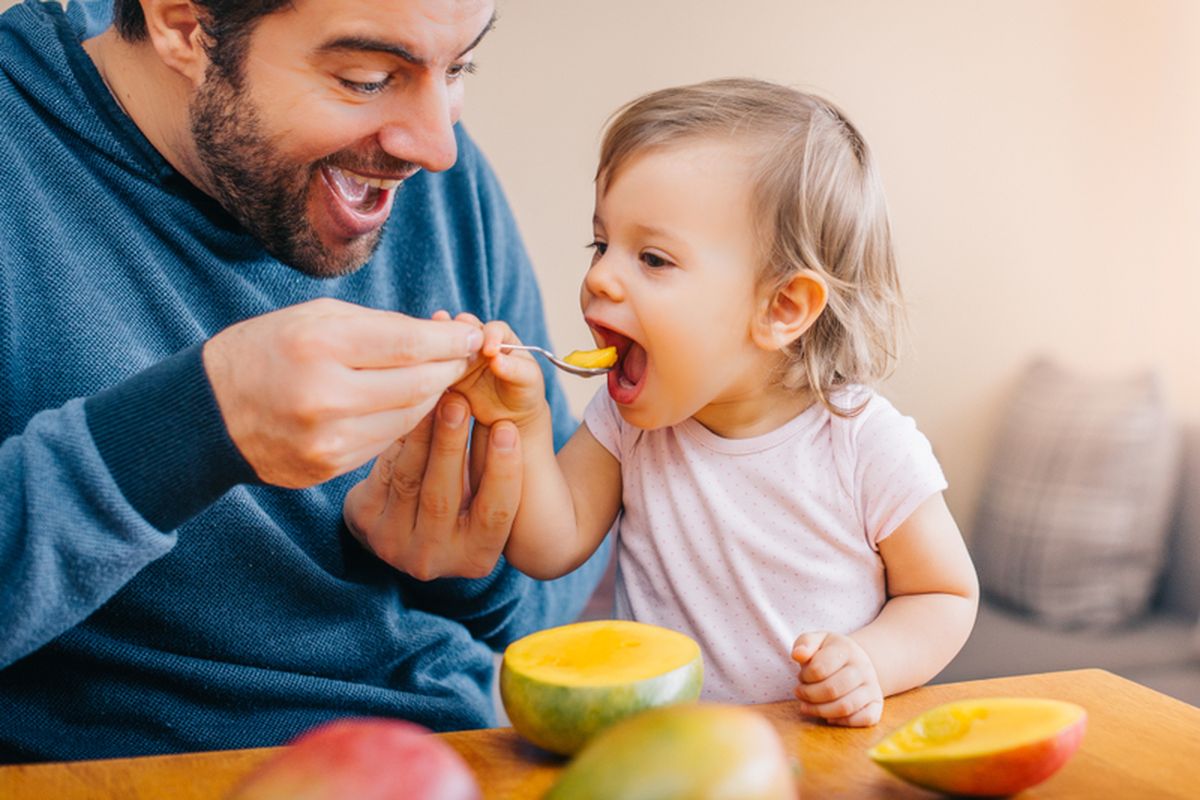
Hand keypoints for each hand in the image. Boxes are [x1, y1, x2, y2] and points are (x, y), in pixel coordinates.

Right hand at [203, 298, 481, 487]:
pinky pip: (386, 442)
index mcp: (319, 344)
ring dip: (433, 397)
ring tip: (443, 377)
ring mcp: (327, 439)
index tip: (474, 334)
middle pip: (418, 384)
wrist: (207, 413)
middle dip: (450, 368)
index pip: (410, 344)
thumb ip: (379, 326)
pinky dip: (404, 422)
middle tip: (467, 356)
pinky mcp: (328, 468)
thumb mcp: (315, 318)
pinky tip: (409, 405)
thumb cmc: (267, 350)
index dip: (451, 340)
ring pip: (409, 418)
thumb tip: (441, 335)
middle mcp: (324, 395)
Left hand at [342, 392, 521, 579]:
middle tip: (459, 401)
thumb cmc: (462, 502)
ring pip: (409, 480)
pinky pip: (385, 471)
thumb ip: (496, 474)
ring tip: (433, 397)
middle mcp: (433, 558)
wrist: (404, 524)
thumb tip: (506, 421)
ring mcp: (392, 544)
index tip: (506, 428)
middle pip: (442, 497)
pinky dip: (399, 437)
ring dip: (422, 433)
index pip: (496, 514)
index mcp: (476, 558)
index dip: (502, 471)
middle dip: (451, 444)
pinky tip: (409, 408)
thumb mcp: (485, 499)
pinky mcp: (365, 521)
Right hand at [437, 312, 547, 429]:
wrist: (510, 415)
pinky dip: (432, 370)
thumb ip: (515, 368)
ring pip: (448, 350)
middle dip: (456, 331)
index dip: (490, 336)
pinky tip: (424, 370)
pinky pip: (439, 371)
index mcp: (501, 337)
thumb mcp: (528, 380)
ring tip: (428, 345)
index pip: (493, 329)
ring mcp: (460, 359)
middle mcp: (477, 344)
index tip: (489, 351)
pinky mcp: (448, 376)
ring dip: (439, 347)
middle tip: (448, 334)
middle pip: (464, 332)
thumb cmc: (523, 391)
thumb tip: (496, 359)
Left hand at [791, 631, 883, 726]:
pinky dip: (844, 722)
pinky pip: (865, 719)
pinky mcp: (877, 704)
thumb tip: (798, 655)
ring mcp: (872, 686)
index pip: (819, 669)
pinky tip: (829, 717)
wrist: (855, 662)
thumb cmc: (829, 653)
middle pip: (831, 690)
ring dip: (820, 711)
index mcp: (846, 649)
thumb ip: (804, 644)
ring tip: (807, 706)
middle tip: (800, 693)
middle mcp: (863, 667)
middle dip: (809, 695)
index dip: (804, 677)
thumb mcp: (816, 641)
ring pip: (845, 707)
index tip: (801, 677)